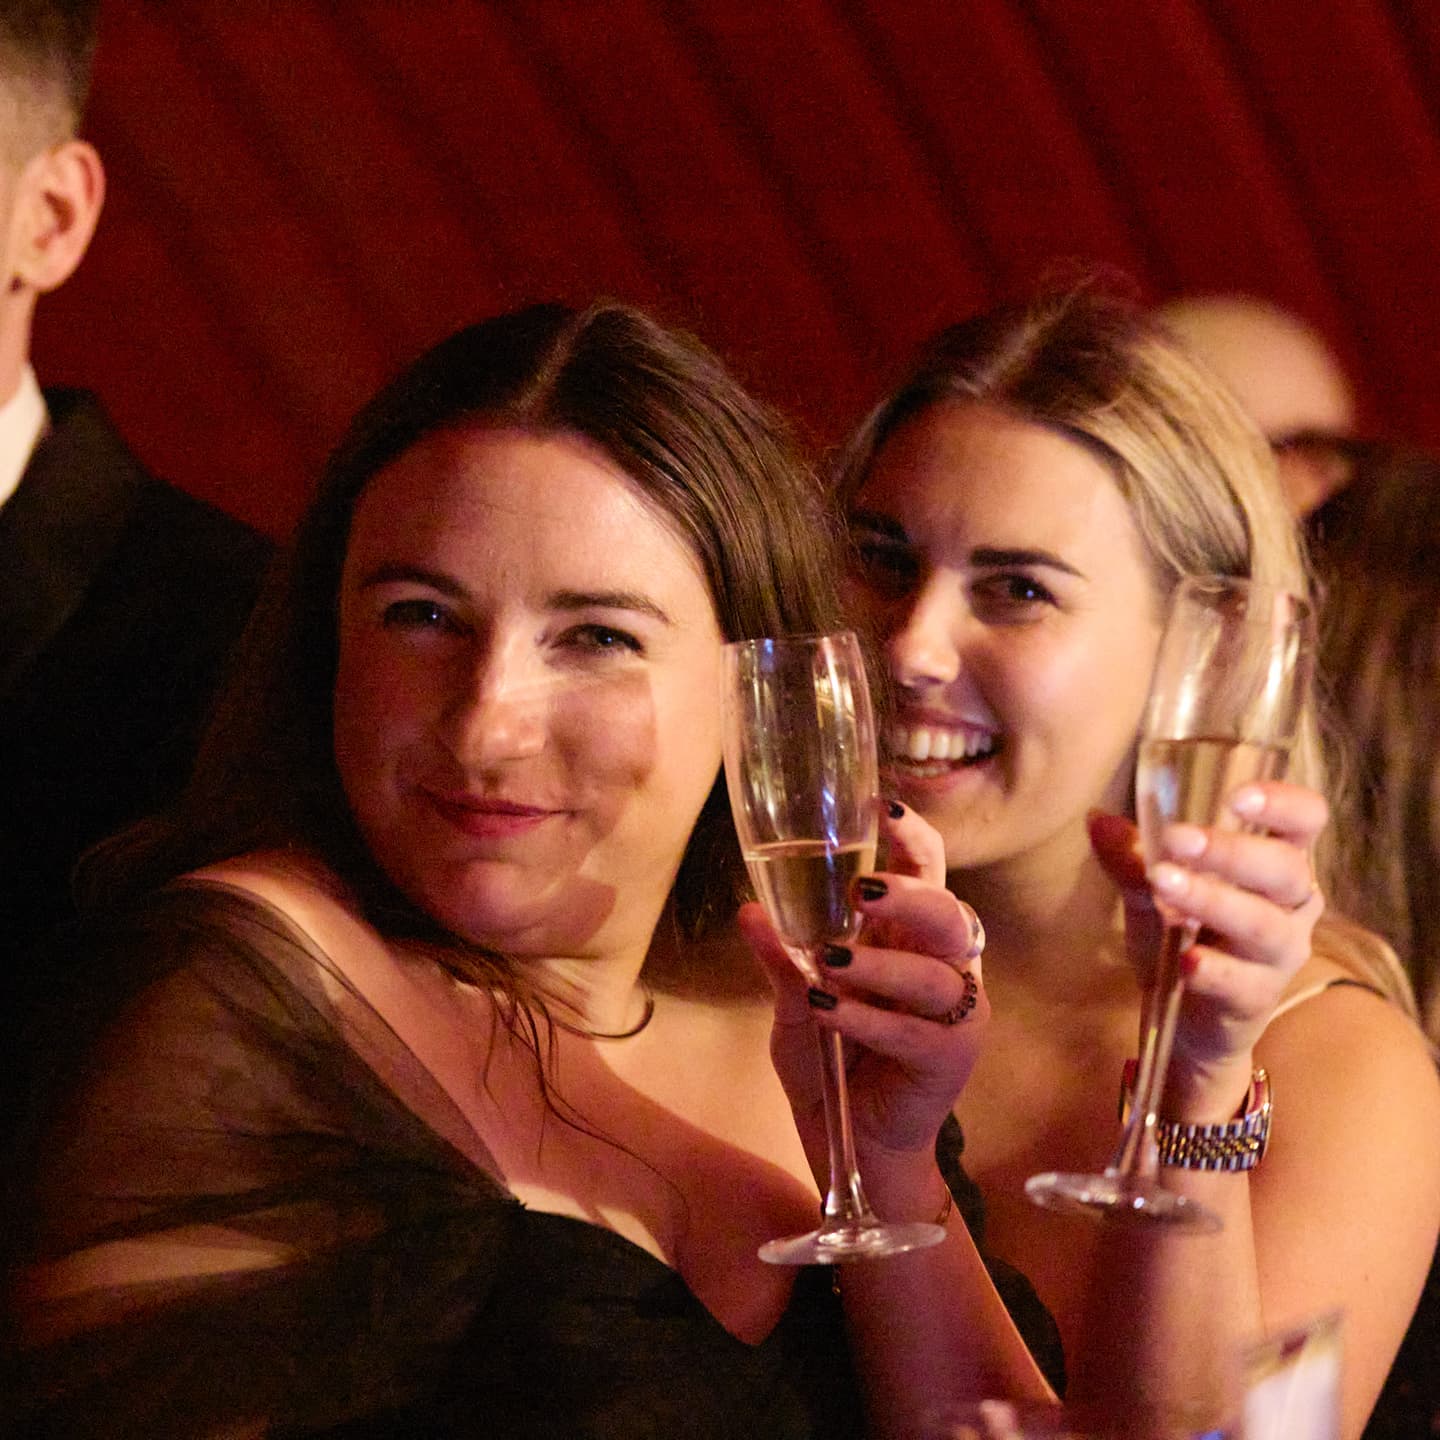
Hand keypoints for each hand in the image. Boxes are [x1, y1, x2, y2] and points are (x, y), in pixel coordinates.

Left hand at [740, 801, 987, 1190]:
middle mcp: (942, 964)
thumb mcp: (793, 1003)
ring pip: (936, 972)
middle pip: (946, 911)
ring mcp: (954, 1011)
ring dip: (880, 966)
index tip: (881, 805)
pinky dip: (869, 1019)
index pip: (926, 870)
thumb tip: (748, 909)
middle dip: (908, 895)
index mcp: (908, 935)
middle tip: (862, 893)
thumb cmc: (831, 1060)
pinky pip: (917, 1032)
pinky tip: (830, 1011)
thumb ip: (780, 957)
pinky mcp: (952, 1058)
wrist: (851, 1142)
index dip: (912, 836)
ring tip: (829, 963)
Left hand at [1089, 781, 1326, 1107]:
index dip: (1283, 803)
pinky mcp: (1257, 999)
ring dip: (1215, 901)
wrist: (1184, 1017)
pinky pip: (1244, 983)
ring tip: (1167, 885)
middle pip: (1285, 868)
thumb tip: (1097, 819)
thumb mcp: (1152, 888)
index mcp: (1277, 860)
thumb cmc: (1183, 932)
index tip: (1237, 796)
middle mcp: (1292, 904)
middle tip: (1178, 838)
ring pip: (1264, 924)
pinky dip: (1214, 970)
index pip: (1305, 820)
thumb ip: (1132, 857)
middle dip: (1232, 851)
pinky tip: (1186, 960)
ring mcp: (1280, 954)